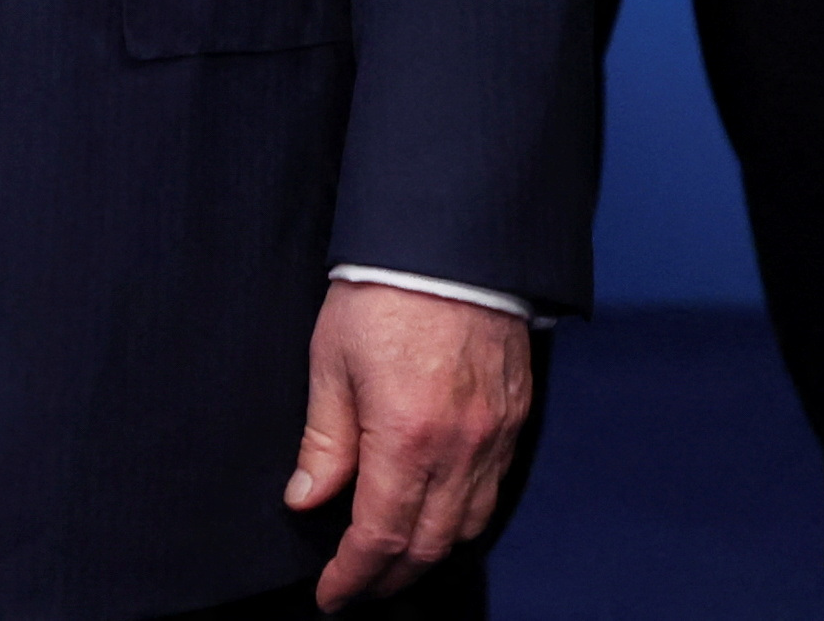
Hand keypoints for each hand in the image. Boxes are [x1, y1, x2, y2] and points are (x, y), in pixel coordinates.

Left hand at [285, 283, 536, 606]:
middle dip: (390, 577)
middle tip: (358, 587)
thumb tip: (307, 497)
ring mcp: (496, 434)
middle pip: (428, 544)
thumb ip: (324, 439)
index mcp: (406, 436)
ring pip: (467, 525)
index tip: (332, 595)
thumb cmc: (384, 289)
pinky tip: (438, 514)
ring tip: (393, 559)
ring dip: (429, 553)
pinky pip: (494, 489)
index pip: (381, 536)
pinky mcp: (516, 416)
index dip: (354, 576)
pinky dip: (464, 516)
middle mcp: (460, 446)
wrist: (453, 238)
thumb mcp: (332, 361)